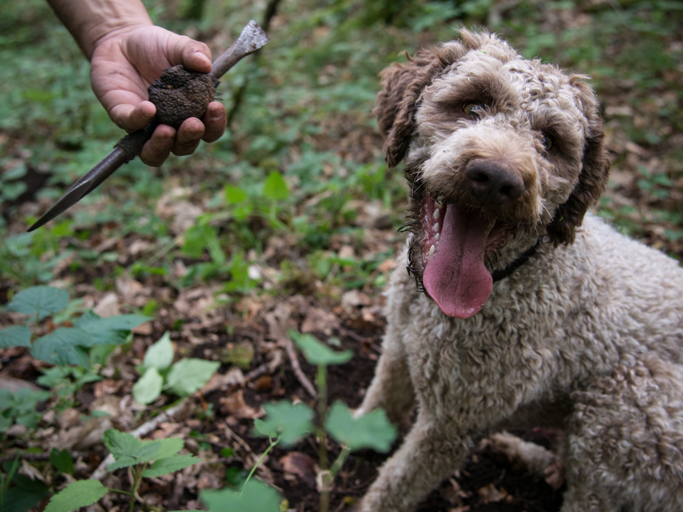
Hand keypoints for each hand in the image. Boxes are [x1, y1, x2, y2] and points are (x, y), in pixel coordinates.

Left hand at [90, 25, 226, 165]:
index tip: (215, 107)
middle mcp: (171, 125)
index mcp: (192, 113)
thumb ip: (195, 52)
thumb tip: (206, 65)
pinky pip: (131, 127)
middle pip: (185, 146)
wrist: (121, 39)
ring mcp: (146, 126)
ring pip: (156, 153)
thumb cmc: (156, 47)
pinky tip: (148, 107)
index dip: (215, 124)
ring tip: (167, 131)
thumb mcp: (179, 45)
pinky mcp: (123, 116)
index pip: (209, 130)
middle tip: (193, 123)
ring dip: (163, 146)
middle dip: (191, 137)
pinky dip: (139, 120)